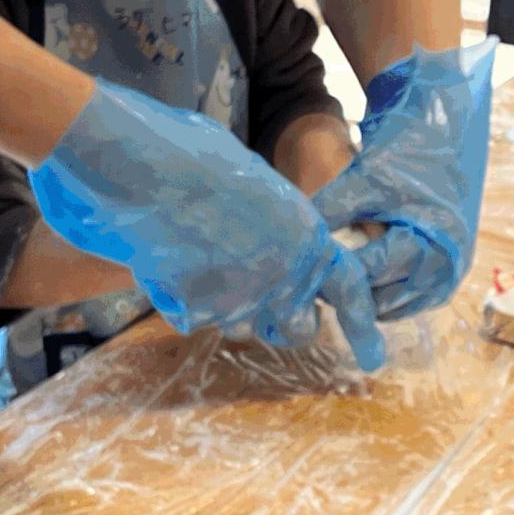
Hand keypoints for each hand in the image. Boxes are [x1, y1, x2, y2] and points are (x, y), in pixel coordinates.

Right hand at [30, 80, 385, 369]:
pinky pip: (194, 317)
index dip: (362, 326)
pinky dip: (182, 298)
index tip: (372, 358)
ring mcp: (241, 298)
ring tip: (202, 264)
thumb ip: (270, 217)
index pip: (349, 289)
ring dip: (230, 309)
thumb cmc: (190, 156)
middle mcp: (284, 274)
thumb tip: (262, 229)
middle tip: (265, 307)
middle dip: (285, 323)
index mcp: (306, 235)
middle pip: (299, 328)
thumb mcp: (251, 180)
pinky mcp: (198, 311)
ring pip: (244, 328)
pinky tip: (165, 260)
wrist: (140, 165)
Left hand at [314, 41, 493, 319]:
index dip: (336, 274)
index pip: (370, 274)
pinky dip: (387, 292)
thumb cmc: (403, 153)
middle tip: (318, 281)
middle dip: (351, 290)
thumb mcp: (363, 180)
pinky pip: (412, 298)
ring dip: (368, 296)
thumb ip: (330, 212)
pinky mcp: (449, 272)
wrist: (441, 132)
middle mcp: (445, 267)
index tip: (308, 271)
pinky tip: (363, 278)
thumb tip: (298, 244)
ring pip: (397, 304)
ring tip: (338, 279)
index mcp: (428, 244)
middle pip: (384, 298)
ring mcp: (450, 273)